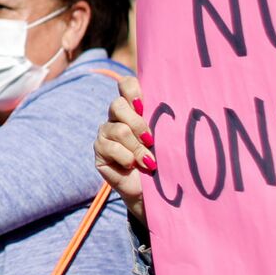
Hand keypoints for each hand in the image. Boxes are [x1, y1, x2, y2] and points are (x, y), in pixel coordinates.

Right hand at [93, 73, 157, 219]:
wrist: (155, 190)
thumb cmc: (166, 160)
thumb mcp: (167, 137)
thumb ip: (163, 119)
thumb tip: (176, 104)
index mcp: (135, 107)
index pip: (126, 84)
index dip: (132, 90)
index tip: (144, 105)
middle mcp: (117, 117)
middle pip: (118, 105)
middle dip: (138, 124)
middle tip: (151, 140)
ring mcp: (106, 133)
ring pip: (118, 129)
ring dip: (137, 147)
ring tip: (148, 161)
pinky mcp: (100, 150)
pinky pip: (110, 147)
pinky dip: (126, 158)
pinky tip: (133, 166)